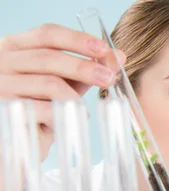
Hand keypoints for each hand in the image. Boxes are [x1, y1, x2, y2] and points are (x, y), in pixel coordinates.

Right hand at [0, 23, 123, 160]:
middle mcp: (3, 61)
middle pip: (49, 57)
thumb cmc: (42, 106)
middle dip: (84, 67)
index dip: (78, 40)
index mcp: (16, 47)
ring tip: (84, 108)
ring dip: (75, 96)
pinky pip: (44, 110)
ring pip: (48, 83)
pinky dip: (64, 115)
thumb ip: (86, 70)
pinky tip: (71, 120)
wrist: (20, 140)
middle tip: (108, 78)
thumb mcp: (65, 83)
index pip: (48, 34)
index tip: (104, 49)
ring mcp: (1, 85)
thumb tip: (118, 57)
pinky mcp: (5, 110)